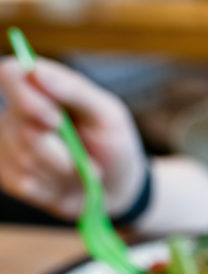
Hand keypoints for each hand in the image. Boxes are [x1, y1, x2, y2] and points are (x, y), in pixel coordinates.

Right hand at [0, 57, 144, 219]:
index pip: (11, 75)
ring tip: (81, 168)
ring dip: (65, 171)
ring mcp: (11, 145)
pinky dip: (56, 188)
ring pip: (26, 159)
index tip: (54, 120)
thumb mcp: (107, 115)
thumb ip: (73, 91)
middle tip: (85, 157)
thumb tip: (34, 71)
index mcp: (42, 87)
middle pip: (22, 127)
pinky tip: (66, 182)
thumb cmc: (113, 143)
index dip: (26, 97)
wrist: (116, 187)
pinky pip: (27, 185)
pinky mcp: (11, 177)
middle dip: (62, 149)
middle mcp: (18, 112)